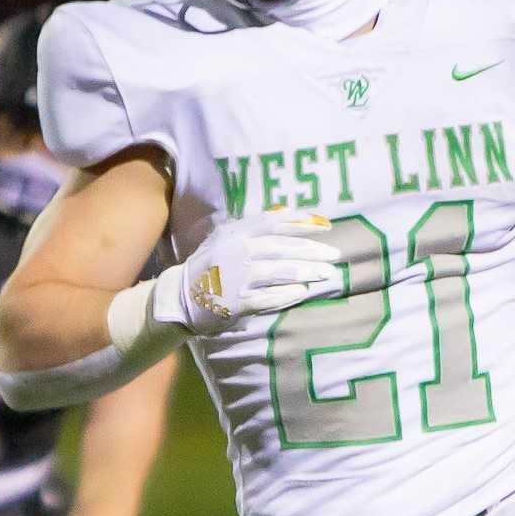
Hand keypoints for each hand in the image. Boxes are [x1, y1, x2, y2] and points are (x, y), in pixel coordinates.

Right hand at [151, 211, 340, 336]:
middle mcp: (237, 251)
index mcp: (236, 233)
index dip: (303, 223)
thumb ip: (253, 227)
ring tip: (327, 274)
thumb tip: (288, 214)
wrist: (179, 297)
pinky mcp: (236, 301)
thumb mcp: (226, 239)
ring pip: (279, 272)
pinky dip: (287, 295)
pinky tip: (303, 293)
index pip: (275, 223)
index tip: (327, 226)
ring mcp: (237, 277)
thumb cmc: (209, 266)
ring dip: (306, 272)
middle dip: (312, 251)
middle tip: (335, 255)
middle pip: (282, 248)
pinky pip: (267, 297)